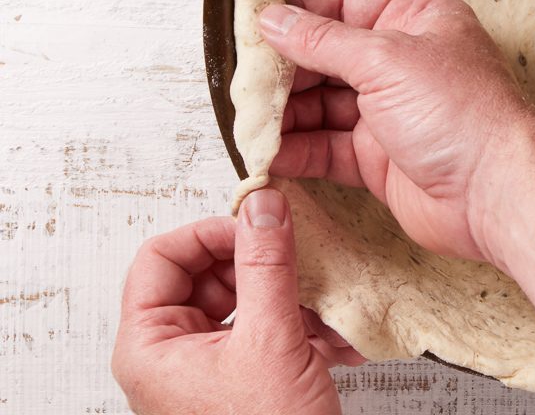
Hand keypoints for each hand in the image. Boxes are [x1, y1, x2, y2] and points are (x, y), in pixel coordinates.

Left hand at [112, 188, 363, 414]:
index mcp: (149, 346)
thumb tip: (262, 205)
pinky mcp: (241, 381)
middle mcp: (169, 356)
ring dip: (291, 299)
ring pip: (243, 302)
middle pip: (206, 276)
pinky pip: (266, 332)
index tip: (258, 226)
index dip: (211, 233)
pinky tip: (335, 340)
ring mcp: (206, 370)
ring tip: (326, 309)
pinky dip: (302, 328)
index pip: (161, 257)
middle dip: (262, 268)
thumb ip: (267, 265)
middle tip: (298, 262)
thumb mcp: (271, 339)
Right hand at [258, 0, 534, 263]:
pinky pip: (328, 148)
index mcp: (418, 22)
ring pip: (324, 106)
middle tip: (245, 83)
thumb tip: (274, 20)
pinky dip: (297, 150)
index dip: (302, 14)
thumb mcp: (386, 59)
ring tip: (247, 121)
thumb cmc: (463, 115)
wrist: (496, 193)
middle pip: (329, 56)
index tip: (257, 28)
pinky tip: (267, 153)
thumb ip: (323, 41)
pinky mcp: (382, 160)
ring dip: (285, 113)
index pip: (347, 3)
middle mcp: (405, 65)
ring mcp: (393, 114)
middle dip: (286, 70)